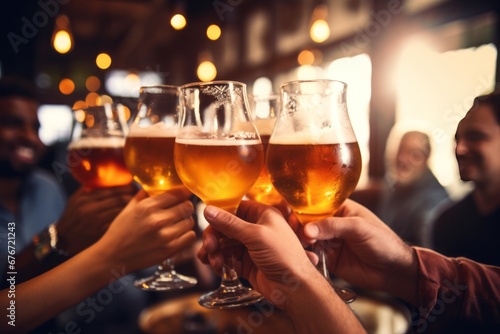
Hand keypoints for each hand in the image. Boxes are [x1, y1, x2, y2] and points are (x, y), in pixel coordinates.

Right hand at [56, 184, 136, 255]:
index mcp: (84, 198)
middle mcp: (90, 209)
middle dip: (133, 196)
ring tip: (140, 206)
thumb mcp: (76, 200)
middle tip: (142, 196)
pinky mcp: (101, 234)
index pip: (111, 189)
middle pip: (118, 199)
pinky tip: (134, 219)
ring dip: (133, 208)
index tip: (134, 186)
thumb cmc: (72, 218)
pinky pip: (119, 224)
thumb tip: (106, 178)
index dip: (126, 186)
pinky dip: (128, 220)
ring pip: (121, 211)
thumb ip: (89, 189)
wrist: (63, 240)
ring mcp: (95, 222)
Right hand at [96, 187, 196, 272]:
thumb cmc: (120, 230)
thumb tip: (157, 183)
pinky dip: (187, 234)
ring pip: (190, 221)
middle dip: (186, 206)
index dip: (184, 192)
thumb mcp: (129, 207)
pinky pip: (191, 236)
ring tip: (177, 223)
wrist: (112, 256)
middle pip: (188, 206)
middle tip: (181, 209)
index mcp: (147, 207)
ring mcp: (165, 236)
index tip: (186, 192)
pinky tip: (178, 234)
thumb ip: (145, 194)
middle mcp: (157, 220)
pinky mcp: (170, 250)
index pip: (178, 193)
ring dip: (185, 221)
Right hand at [197, 200, 317, 308]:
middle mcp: (256, 229)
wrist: (294, 288)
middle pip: (226, 227)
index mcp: (262, 215)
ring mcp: (250, 246)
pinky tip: (218, 268)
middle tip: (209, 247)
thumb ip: (230, 223)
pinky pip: (227, 258)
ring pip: (224, 244)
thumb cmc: (284, 256)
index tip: (207, 221)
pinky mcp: (246, 263)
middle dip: (214, 237)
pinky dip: (219, 262)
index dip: (220, 214)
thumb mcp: (256, 235)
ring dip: (215, 251)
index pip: (235, 208)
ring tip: (213, 262)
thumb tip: (209, 210)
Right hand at [301, 199, 418, 303]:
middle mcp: (331, 224)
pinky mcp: (328, 260)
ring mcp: (329, 242)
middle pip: (307, 223)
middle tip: (301, 236)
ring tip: (306, 248)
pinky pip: (312, 256)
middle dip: (299, 229)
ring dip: (302, 244)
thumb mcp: (359, 227)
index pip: (315, 207)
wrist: (394, 270)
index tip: (295, 220)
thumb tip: (307, 229)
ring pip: (307, 240)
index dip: (302, 212)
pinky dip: (308, 257)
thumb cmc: (383, 241)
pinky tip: (312, 259)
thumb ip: (333, 226)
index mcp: (339, 209)